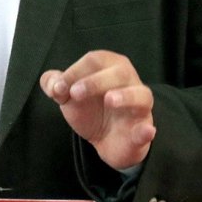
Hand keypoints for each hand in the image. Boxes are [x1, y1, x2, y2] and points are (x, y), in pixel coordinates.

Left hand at [40, 50, 155, 170]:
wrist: (105, 141)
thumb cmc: (90, 108)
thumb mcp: (67, 95)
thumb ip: (54, 84)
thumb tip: (53, 85)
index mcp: (109, 66)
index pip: (95, 60)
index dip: (75, 71)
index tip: (59, 88)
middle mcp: (128, 81)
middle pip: (119, 72)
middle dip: (95, 81)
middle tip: (75, 93)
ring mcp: (139, 106)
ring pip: (141, 95)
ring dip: (126, 96)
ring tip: (110, 100)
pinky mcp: (143, 129)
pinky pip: (148, 128)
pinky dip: (146, 130)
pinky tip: (145, 131)